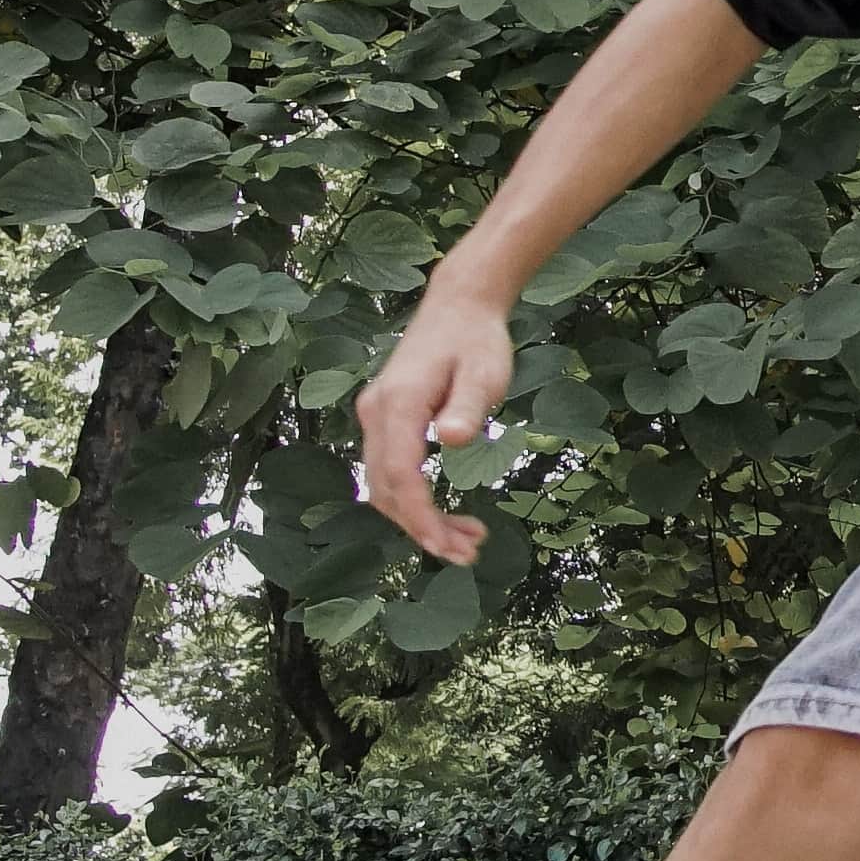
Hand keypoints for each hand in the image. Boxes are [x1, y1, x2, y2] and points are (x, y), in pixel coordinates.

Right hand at [355, 290, 511, 564]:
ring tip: (466, 542)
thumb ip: (467, 406)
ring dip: (419, 520)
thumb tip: (452, 439)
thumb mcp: (484, 372)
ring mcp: (376, 417)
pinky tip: (446, 516)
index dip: (420, 516)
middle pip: (387, 488)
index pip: (399, 473)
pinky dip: (414, 501)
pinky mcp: (385, 421)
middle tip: (467, 554)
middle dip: (422, 528)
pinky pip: (390, 472)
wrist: (458, 306)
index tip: (447, 545)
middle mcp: (376, 412)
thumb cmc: (476, 340)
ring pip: (385, 485)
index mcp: (399, 403)